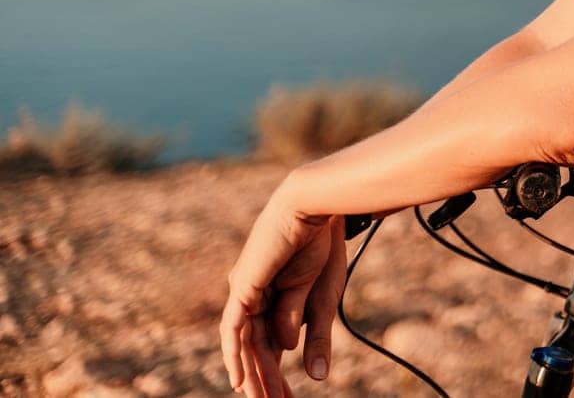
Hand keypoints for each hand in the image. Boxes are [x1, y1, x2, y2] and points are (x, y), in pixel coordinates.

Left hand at [219, 181, 346, 396]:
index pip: (272, 345)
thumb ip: (316, 338)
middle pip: (257, 348)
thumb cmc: (323, 247)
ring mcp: (246, 292)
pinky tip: (240, 381)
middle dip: (266, 381)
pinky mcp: (243, 287)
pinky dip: (235, 356)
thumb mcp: (323, 302)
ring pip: (246, 344)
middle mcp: (255, 297)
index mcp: (274, 297)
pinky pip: (234, 330)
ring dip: (254, 375)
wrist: (316, 210)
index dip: (279, 374)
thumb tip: (314, 376)